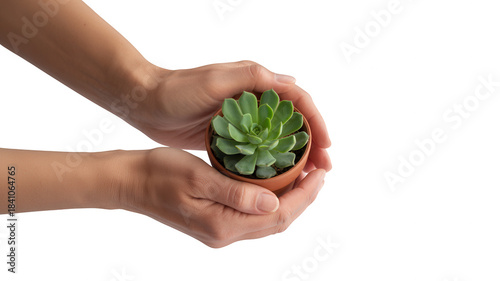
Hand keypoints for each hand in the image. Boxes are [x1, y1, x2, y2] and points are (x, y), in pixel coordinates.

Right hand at [121, 147, 325, 247]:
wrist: (131, 182)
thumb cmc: (159, 173)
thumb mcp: (198, 177)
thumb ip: (237, 194)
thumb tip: (275, 205)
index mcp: (223, 225)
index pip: (279, 215)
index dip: (305, 194)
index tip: (321, 172)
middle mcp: (225, 234)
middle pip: (277, 221)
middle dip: (303, 197)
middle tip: (318, 170)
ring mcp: (219, 231)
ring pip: (266, 219)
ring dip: (289, 199)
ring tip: (303, 174)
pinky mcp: (214, 222)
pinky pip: (252, 215)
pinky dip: (270, 200)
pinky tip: (274, 182)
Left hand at [131, 60, 331, 170]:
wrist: (145, 103)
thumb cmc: (177, 90)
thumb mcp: (214, 81)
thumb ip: (250, 77)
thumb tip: (290, 81)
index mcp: (255, 82)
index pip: (297, 101)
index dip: (316, 122)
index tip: (326, 146)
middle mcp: (254, 100)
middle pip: (293, 122)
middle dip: (312, 144)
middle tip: (323, 169)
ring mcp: (243, 120)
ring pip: (279, 138)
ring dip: (296, 157)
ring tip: (309, 178)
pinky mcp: (231, 136)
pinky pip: (260, 150)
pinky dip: (273, 163)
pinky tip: (279, 179)